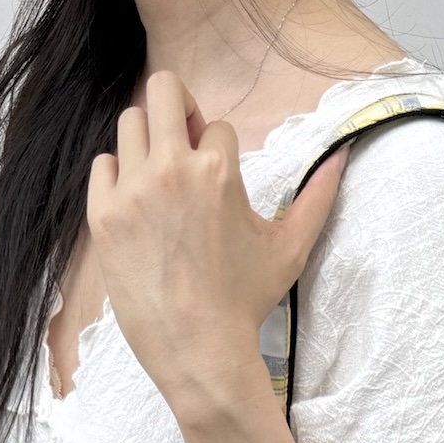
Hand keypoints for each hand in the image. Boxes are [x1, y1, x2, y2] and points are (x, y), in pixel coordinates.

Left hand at [87, 70, 345, 424]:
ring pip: (130, 123)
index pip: (216, 126)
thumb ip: (316, 199)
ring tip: (158, 182)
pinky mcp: (104, 217)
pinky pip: (103, 165)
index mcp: (218, 171)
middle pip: (163, 91)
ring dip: (147, 141)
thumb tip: (341, 157)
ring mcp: (132, 192)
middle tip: (182, 147)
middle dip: (177, 111)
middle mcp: (171, 170)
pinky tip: (135, 206)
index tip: (218, 185)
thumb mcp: (288, 250)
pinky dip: (117, 176)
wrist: (198, 351)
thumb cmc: (244, 302)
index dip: (219, 151)